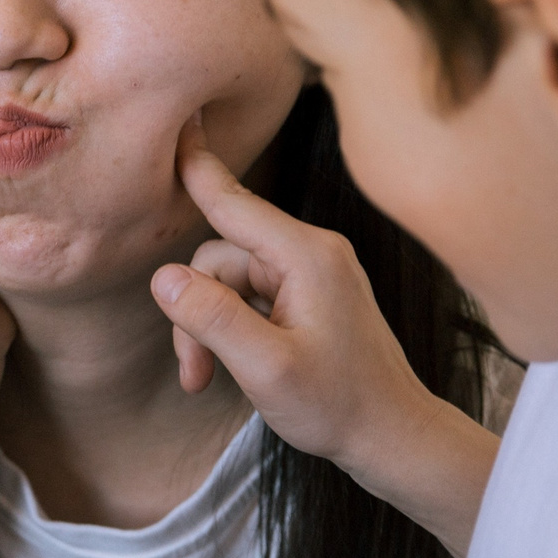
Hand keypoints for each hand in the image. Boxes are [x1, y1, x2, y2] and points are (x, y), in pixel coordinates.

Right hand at [149, 117, 443, 478]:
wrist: (395, 437)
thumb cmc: (339, 406)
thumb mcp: (266, 369)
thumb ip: (213, 319)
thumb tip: (163, 276)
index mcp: (306, 257)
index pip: (234, 201)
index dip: (196, 166)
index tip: (177, 120)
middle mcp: (312, 253)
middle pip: (221, 256)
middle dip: (196, 310)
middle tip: (195, 372)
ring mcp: (312, 273)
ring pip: (230, 280)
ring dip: (210, 327)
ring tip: (210, 379)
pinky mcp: (310, 295)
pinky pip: (251, 295)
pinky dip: (233, 329)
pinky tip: (235, 367)